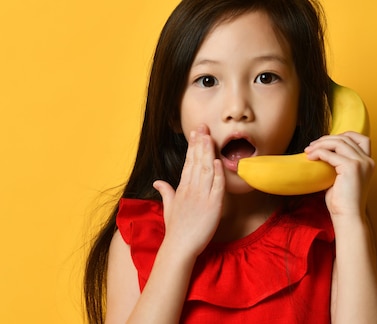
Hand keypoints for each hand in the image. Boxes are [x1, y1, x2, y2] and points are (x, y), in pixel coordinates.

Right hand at [153, 125, 224, 257]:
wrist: (179, 247)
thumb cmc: (175, 229)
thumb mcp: (168, 207)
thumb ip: (166, 192)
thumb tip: (158, 181)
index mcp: (181, 188)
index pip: (188, 162)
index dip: (192, 146)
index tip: (195, 133)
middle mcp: (191, 189)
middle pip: (197, 162)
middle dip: (200, 143)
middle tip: (203, 127)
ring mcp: (202, 197)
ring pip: (206, 170)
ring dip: (208, 153)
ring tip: (210, 137)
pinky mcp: (213, 206)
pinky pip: (217, 187)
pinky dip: (218, 174)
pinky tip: (219, 162)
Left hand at [305, 131, 374, 217]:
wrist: (348, 216)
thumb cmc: (342, 200)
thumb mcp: (341, 177)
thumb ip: (338, 163)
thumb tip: (323, 152)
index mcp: (368, 162)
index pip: (360, 138)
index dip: (343, 135)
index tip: (326, 141)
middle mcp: (367, 160)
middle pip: (346, 138)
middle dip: (326, 139)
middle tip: (311, 146)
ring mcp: (361, 163)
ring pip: (338, 142)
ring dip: (320, 144)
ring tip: (308, 151)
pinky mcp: (351, 167)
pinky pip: (330, 154)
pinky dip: (318, 153)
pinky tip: (310, 158)